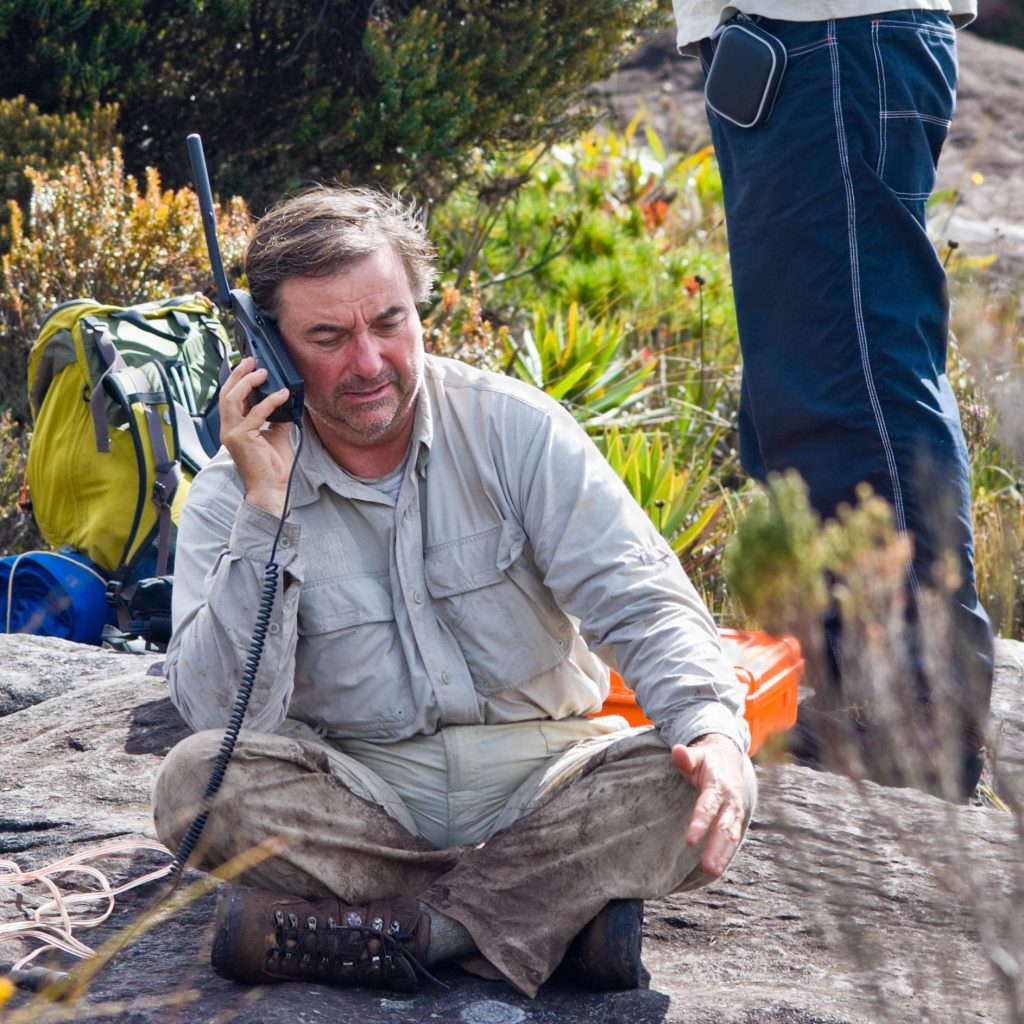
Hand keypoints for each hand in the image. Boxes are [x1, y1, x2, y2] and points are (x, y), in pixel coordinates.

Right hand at [218, 356, 295, 514]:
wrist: (272, 488)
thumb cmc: (272, 465)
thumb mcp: (276, 434)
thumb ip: (276, 416)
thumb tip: (286, 399)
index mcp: (234, 427)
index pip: (230, 398)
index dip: (237, 379)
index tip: (249, 365)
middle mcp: (228, 429)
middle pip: (227, 394)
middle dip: (238, 374)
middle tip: (252, 360)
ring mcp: (232, 433)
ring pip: (233, 399)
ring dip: (248, 382)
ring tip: (263, 372)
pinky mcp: (242, 438)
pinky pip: (256, 414)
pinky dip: (269, 401)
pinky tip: (282, 394)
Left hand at [671, 733, 749, 877]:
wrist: (729, 758)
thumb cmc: (706, 760)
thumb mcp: (696, 755)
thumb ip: (686, 757)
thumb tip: (677, 751)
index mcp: (718, 785)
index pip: (708, 807)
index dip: (700, 824)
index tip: (689, 841)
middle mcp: (730, 800)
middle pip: (724, 827)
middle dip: (716, 848)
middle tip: (707, 868)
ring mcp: (735, 811)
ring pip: (731, 836)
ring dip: (724, 855)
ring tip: (713, 872)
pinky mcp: (736, 819)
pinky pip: (733, 838)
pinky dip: (727, 853)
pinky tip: (718, 868)